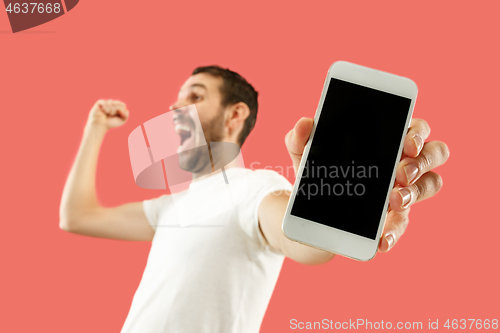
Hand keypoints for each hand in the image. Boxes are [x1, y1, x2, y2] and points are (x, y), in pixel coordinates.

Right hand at [87, 99, 128, 129]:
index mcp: (117, 105)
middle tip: (110, 115)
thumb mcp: (122, 120)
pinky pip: (106, 104)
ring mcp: (106, 102)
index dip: (121, 111)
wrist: (100, 126)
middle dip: (115, 111)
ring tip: (106, 114)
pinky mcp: (99, 102)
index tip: (116, 116)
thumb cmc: (111, 123)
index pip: (123, 105)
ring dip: (110, 111)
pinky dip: (105, 110)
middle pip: (118, 103)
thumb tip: (121, 108)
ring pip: (112, 104)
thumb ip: (126, 114)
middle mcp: (112, 102)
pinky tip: (102, 111)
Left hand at [285, 117, 449, 252]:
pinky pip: (403, 224)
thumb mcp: (303, 153)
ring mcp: (401, 190)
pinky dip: (394, 232)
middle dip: (423, 162)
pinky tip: (381, 240)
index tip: (407, 143)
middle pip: (434, 153)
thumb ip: (300, 137)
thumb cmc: (316, 169)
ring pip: (430, 184)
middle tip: (401, 172)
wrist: (305, 210)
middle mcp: (401, 161)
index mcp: (386, 138)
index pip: (414, 128)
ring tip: (394, 201)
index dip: (418, 132)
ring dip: (416, 192)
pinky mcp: (392, 218)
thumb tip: (304, 124)